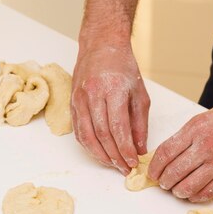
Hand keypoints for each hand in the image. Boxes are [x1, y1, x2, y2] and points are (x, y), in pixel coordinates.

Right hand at [71, 45, 149, 173]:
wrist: (101, 45)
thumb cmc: (123, 68)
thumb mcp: (140, 95)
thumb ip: (140, 124)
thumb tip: (139, 149)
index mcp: (112, 89)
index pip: (118, 128)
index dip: (125, 149)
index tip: (133, 162)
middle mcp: (93, 94)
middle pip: (101, 135)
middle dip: (114, 156)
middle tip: (124, 168)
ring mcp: (79, 98)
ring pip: (86, 135)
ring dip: (100, 155)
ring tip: (113, 165)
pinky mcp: (72, 103)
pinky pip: (78, 130)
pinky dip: (88, 146)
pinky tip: (99, 153)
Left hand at [148, 92, 212, 201]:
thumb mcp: (208, 115)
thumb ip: (190, 133)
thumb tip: (173, 152)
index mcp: (196, 128)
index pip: (165, 153)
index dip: (154, 166)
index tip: (152, 171)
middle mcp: (205, 146)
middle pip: (173, 172)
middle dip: (164, 181)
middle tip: (163, 182)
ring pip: (187, 187)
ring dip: (178, 191)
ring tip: (177, 188)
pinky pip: (207, 192)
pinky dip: (196, 196)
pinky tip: (193, 193)